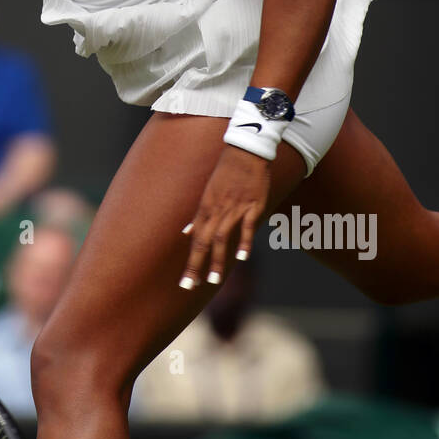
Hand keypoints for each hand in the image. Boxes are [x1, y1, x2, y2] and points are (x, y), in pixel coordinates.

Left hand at [178, 144, 270, 288]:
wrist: (245, 151)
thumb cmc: (226, 173)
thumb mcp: (207, 194)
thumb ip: (197, 216)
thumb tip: (185, 232)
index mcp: (205, 209)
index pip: (194, 242)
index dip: (190, 263)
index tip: (185, 283)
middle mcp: (216, 210)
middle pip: (203, 242)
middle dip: (196, 266)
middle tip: (189, 286)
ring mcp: (235, 208)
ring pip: (221, 237)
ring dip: (217, 260)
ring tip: (213, 281)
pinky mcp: (253, 204)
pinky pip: (247, 225)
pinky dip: (244, 241)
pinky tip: (242, 258)